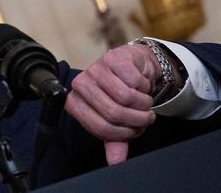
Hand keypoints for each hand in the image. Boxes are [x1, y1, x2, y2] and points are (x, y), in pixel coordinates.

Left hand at [64, 44, 160, 163]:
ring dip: (143, 105)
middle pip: (113, 113)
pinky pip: (135, 82)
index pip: (100, 128)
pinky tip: (143, 86)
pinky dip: (145, 88)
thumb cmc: (119, 95)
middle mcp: (80, 85)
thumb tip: (115, 162)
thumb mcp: (115, 121)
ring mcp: (95, 69)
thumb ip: (114, 141)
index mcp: (75, 103)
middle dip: (137, 120)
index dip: (123, 134)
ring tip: (145, 104)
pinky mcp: (113, 57)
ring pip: (126, 97)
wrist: (132, 66)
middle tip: (146, 118)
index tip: (134, 131)